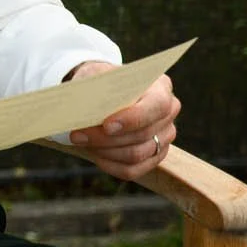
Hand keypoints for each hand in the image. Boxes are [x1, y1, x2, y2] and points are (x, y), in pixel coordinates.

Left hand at [64, 62, 179, 181]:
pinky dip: (110, 165)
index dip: (133, 118)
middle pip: (142, 134)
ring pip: (136, 154)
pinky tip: (94, 154)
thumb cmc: (101, 82)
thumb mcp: (95, 76)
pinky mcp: (155, 156)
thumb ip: (94, 89)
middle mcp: (169, 112)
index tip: (106, 125)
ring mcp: (165, 136)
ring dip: (104, 151)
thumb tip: (81, 108)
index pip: (157, 106)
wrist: (104, 94)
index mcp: (160, 87)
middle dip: (106, 138)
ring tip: (81, 142)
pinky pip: (133, 170)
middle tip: (77, 135)